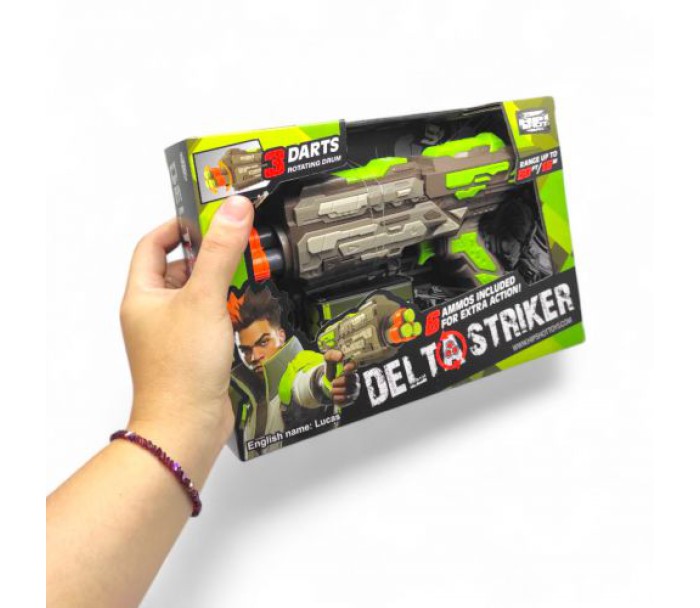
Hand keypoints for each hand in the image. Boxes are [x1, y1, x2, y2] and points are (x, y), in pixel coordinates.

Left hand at [120, 196, 252, 449]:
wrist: (187, 426)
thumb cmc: (179, 372)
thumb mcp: (204, 299)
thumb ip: (220, 252)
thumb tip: (232, 210)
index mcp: (143, 296)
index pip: (153, 245)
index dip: (177, 227)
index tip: (205, 218)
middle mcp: (155, 314)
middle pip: (180, 269)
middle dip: (209, 257)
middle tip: (237, 246)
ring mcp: (174, 335)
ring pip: (200, 296)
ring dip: (222, 286)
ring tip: (246, 277)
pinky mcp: (195, 352)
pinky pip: (212, 321)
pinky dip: (229, 312)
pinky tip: (247, 312)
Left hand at [323, 350, 359, 405]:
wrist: (327, 382)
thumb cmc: (331, 369)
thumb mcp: (328, 359)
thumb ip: (332, 355)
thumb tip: (340, 356)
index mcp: (351, 367)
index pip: (356, 365)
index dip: (352, 367)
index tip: (345, 368)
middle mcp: (355, 378)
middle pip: (352, 381)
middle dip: (341, 382)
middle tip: (332, 383)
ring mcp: (354, 389)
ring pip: (350, 391)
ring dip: (339, 391)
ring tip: (332, 390)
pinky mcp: (351, 398)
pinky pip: (347, 400)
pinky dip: (339, 399)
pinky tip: (334, 396)